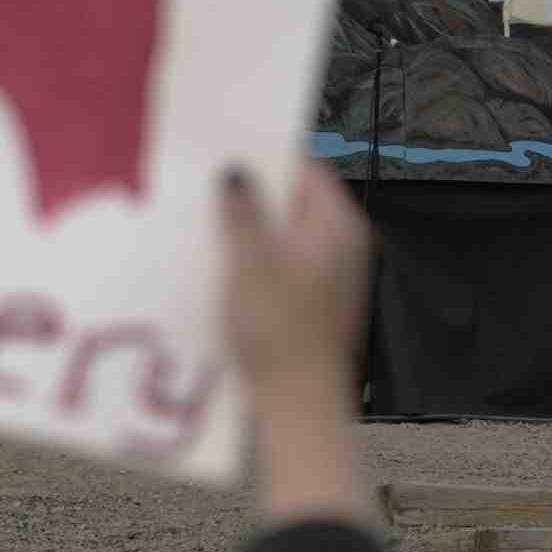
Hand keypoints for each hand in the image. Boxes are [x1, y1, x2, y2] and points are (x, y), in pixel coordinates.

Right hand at [220, 162, 372, 527]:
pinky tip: (222, 269)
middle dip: (253, 194)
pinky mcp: (314, 306)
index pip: (305, 168)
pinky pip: (283, 266)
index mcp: (338, 225)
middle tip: (208, 183)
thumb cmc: (278, 328)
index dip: (266, 154)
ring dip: (250, 230)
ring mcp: (331, 278)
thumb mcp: (250, 259)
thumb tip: (234, 170)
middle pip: (294, 202)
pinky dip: (256, 261)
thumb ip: (241, 207)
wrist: (298, 405)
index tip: (226, 146)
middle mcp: (343, 246)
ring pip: (286, 236)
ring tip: (208, 223)